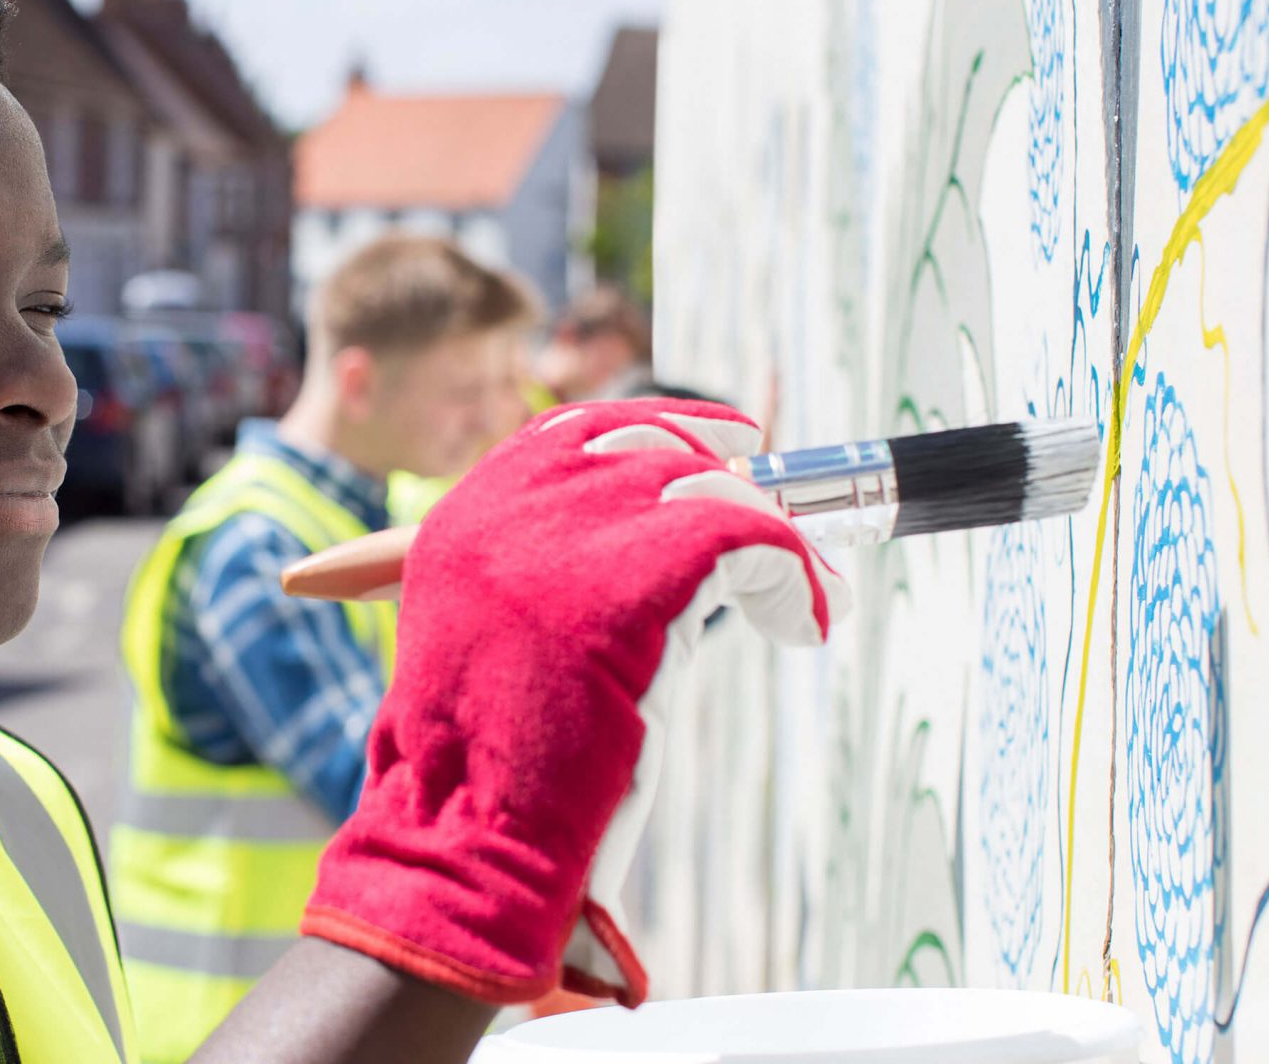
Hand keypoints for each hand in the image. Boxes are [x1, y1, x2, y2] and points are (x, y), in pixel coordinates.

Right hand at [300, 399, 846, 1007]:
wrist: (471, 837)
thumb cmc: (488, 776)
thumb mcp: (493, 652)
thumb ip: (543, 589)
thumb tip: (654, 553)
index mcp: (464, 523)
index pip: (569, 436)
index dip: (655, 431)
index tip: (719, 446)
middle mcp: (507, 513)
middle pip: (644, 444)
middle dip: (721, 470)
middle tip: (774, 518)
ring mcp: (566, 540)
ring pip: (704, 487)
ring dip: (767, 534)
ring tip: (799, 593)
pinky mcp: (634, 580)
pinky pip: (749, 539)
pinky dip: (795, 576)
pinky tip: (805, 622)